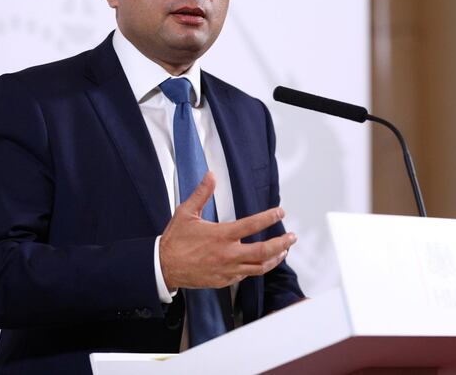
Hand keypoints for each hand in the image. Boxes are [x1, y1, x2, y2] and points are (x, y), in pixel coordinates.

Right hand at [159, 172, 296, 289]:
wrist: (163, 267)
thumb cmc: (175, 239)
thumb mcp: (186, 212)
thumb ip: (201, 193)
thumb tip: (210, 175)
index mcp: (221, 235)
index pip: (252, 225)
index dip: (269, 217)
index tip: (280, 212)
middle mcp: (227, 254)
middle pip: (263, 251)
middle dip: (281, 243)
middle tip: (292, 237)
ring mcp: (227, 269)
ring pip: (259, 267)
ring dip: (274, 258)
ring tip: (283, 251)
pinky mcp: (224, 280)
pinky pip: (246, 275)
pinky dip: (257, 268)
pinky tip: (262, 261)